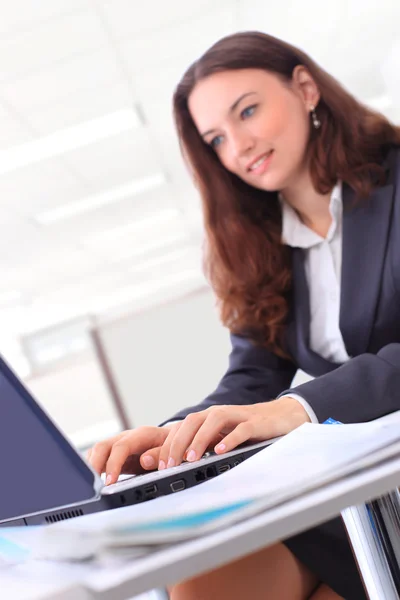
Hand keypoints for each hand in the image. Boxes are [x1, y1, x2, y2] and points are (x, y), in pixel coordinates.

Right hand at [87, 426, 170, 484]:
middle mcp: (127, 437)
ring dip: (91, 466)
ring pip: (98, 451)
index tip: (109, 482)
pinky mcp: (115, 453)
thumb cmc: (171, 446)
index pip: (121, 447)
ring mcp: (119, 444)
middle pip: (103, 446)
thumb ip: (160, 454)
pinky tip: (91, 480)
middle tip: (92, 486)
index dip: (114, 464)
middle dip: (94, 465)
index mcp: (142, 435)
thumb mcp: (172, 449)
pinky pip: (98, 457)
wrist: (172, 440)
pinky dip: (92, 467)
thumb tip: (144, 460)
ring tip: (89, 485)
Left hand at [156, 397, 309, 470]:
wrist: (281, 417)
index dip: (168, 445)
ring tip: (190, 459)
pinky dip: (229, 439)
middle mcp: (219, 414)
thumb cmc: (248, 430)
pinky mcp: (255, 422)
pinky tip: (220, 451)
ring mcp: (237, 416)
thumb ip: (202, 448)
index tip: (160, 466)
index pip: (181, 428)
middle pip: (192, 422)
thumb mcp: (222, 438)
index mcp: (208, 418)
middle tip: (170, 466)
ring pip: (212, 421)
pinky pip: (240, 429)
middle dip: (178, 443)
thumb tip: (176, 465)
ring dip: (199, 439)